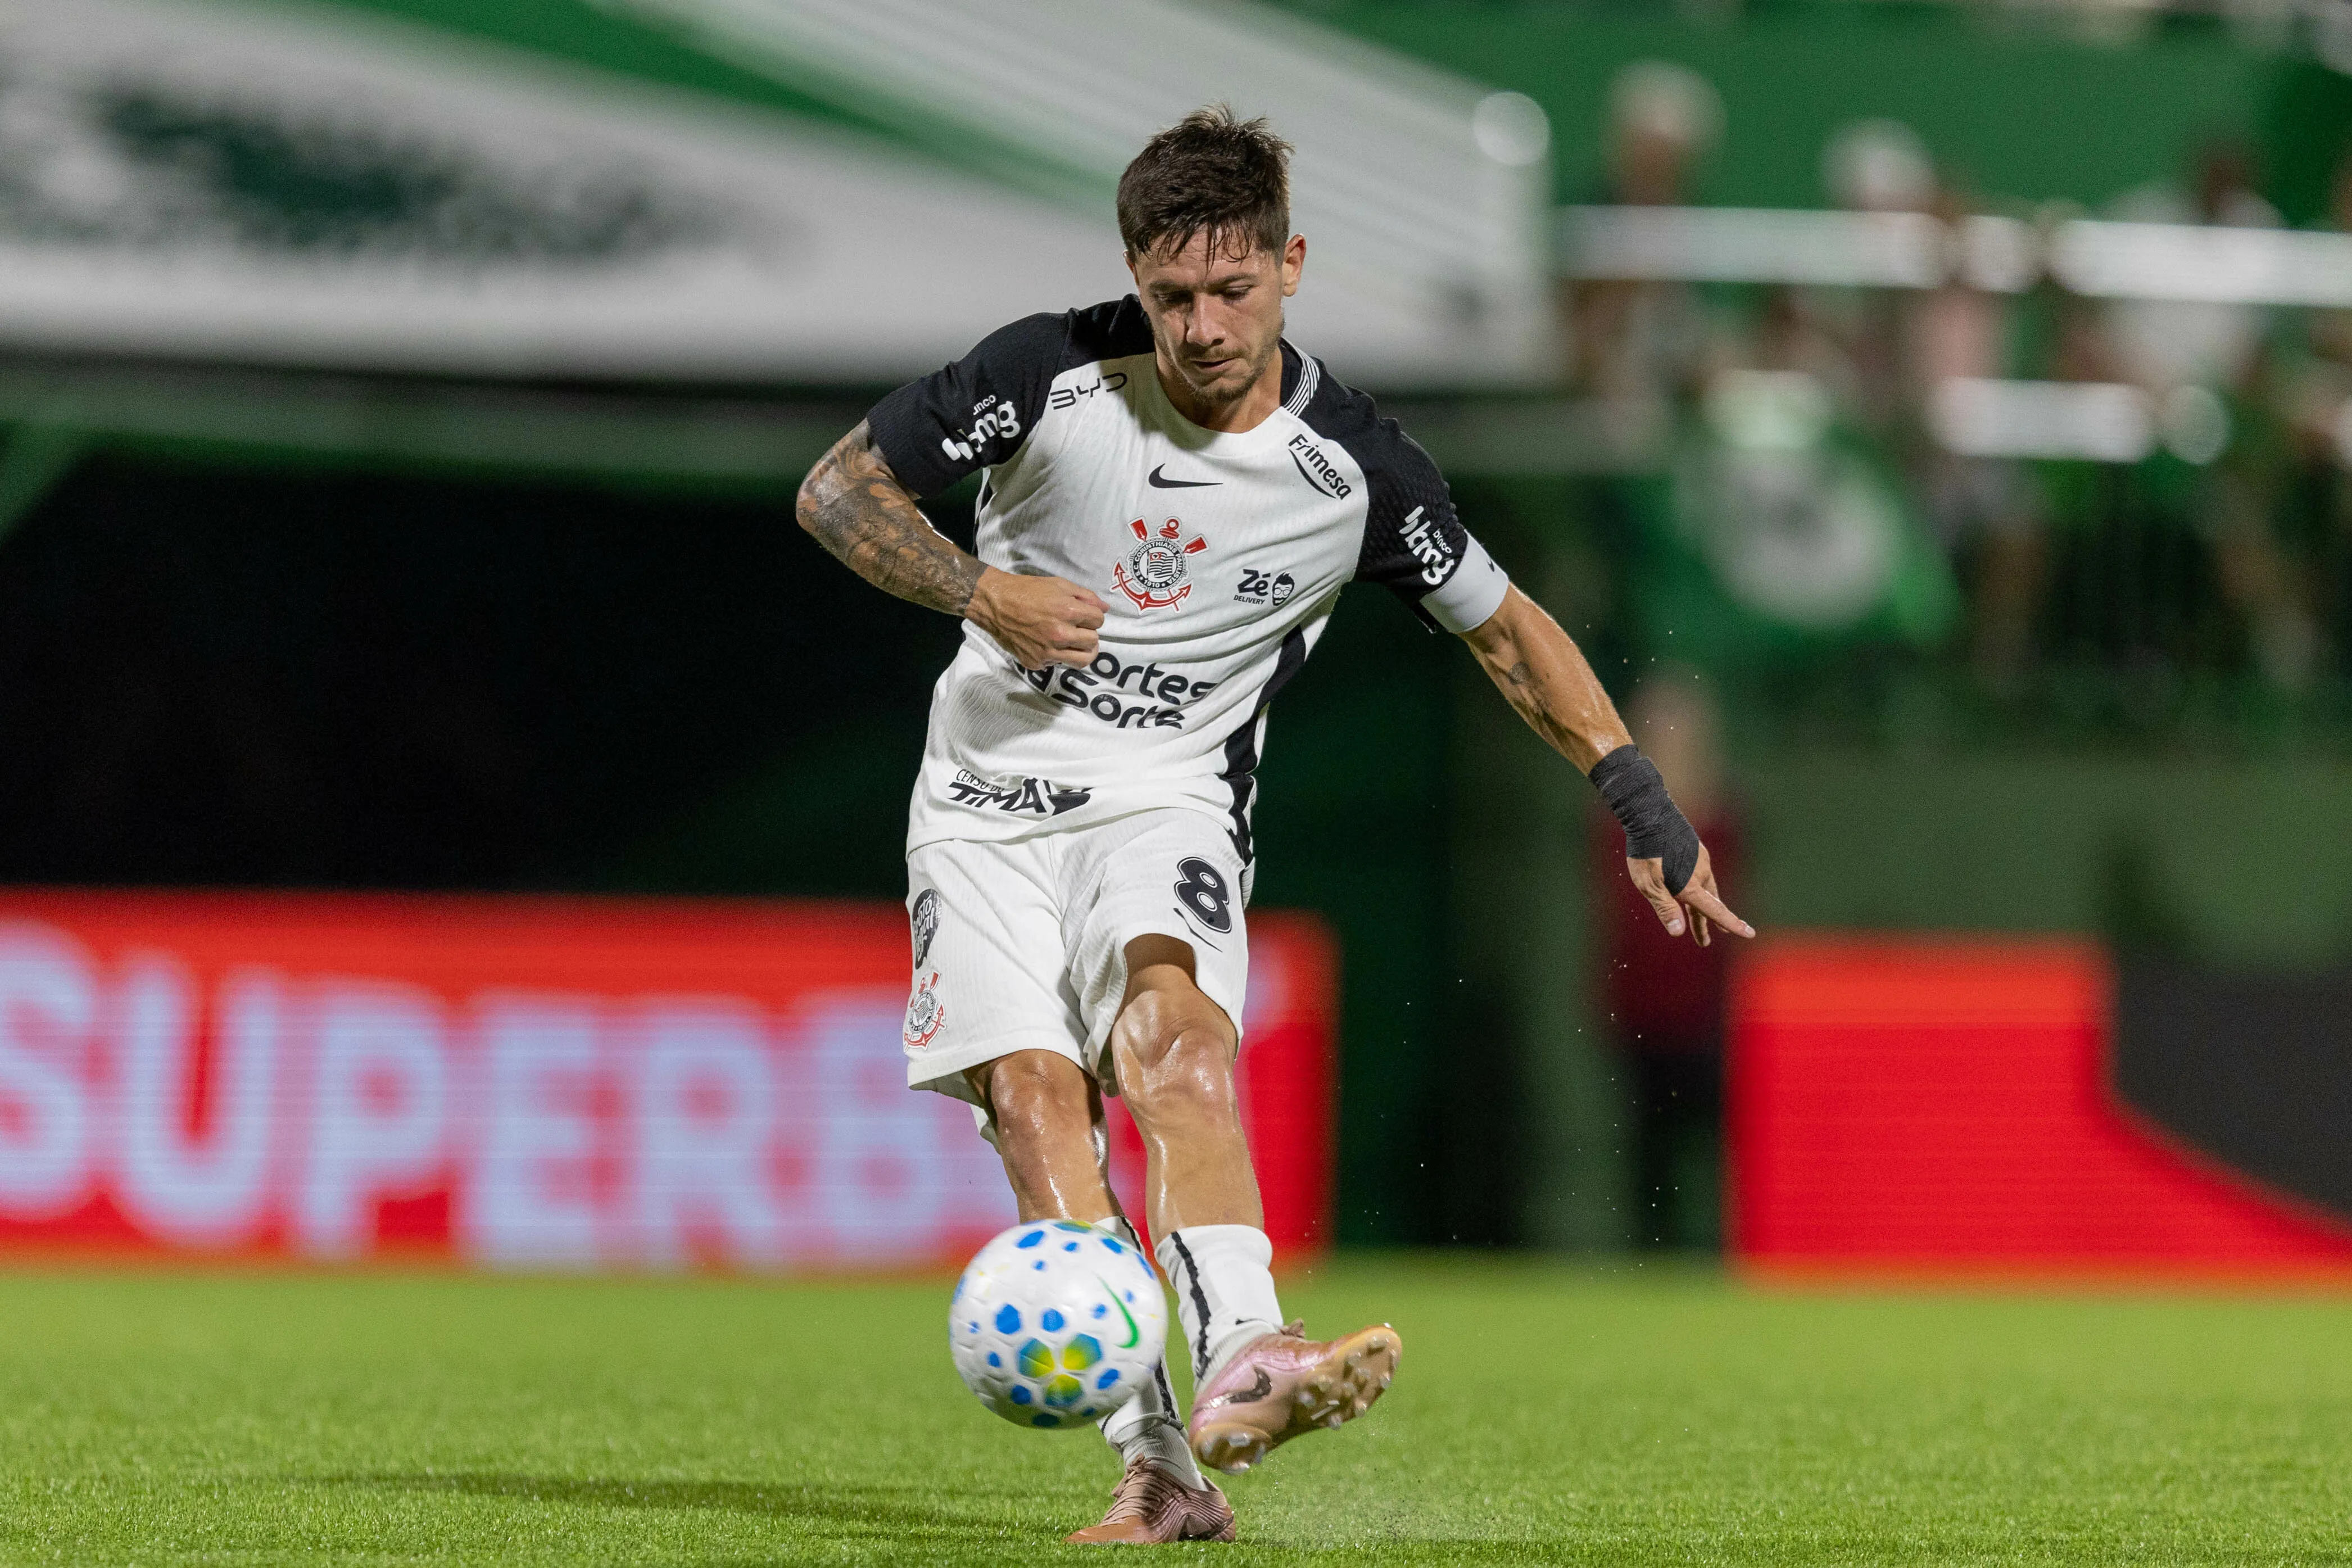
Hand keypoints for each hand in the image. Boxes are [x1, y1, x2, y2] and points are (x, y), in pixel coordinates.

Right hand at [966, 566, 1106, 668]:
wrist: (995, 604)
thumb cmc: (1026, 590)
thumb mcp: (1058, 585)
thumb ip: (1085, 596)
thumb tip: (1104, 608)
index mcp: (1068, 612)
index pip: (1099, 620)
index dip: (1093, 616)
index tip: (1085, 615)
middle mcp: (1059, 634)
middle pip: (1093, 642)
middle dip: (1089, 633)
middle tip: (1078, 628)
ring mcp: (1047, 652)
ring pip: (1082, 660)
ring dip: (1082, 650)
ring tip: (1074, 642)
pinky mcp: (1036, 662)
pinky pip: (1058, 664)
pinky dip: (1058, 655)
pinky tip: (1048, 643)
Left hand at [1627, 840, 1754, 947]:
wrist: (1650, 816)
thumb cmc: (1646, 853)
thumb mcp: (1649, 885)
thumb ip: (1665, 908)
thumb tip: (1679, 933)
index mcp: (1691, 886)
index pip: (1716, 911)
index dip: (1732, 924)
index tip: (1750, 934)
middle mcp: (1701, 874)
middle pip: (1707, 904)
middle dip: (1704, 924)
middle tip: (1704, 942)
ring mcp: (1700, 860)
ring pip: (1705, 889)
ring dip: (1702, 905)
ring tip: (1699, 919)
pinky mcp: (1696, 850)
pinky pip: (1700, 873)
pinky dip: (1698, 886)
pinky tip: (1692, 886)